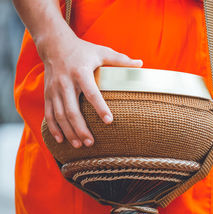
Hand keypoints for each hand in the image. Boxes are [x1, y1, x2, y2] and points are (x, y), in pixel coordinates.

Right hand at [38, 33, 142, 147]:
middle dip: (81, 128)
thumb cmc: (83, 50)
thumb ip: (120, 59)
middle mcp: (65, 82)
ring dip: (69, 132)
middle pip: (72, 110)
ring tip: (79, 145)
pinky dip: (54, 128)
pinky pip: (49, 114)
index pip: (91, 93)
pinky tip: (61, 140)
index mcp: (81, 72)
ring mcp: (54, 89)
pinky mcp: (47, 94)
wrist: (54, 44)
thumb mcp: (101, 52)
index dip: (100, 107)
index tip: (109, 121)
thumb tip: (141, 63)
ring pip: (60, 115)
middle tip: (91, 142)